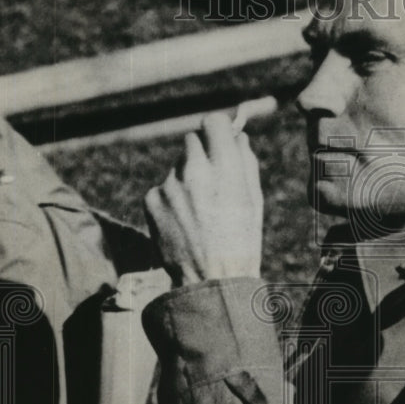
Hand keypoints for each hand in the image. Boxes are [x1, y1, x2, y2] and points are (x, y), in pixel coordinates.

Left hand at [144, 112, 262, 285]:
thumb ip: (245, 162)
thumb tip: (236, 138)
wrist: (211, 281)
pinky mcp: (151, 199)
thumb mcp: (253, 200)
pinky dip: (170, 201)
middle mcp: (194, 169)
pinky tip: (182, 223)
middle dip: (201, 155)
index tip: (218, 138)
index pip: (213, 121)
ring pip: (176, 168)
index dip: (217, 129)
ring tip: (198, 213)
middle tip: (210, 181)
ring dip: (185, 180)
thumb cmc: (240, 241)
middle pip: (191, 140)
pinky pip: (162, 188)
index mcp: (225, 166)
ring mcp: (169, 184)